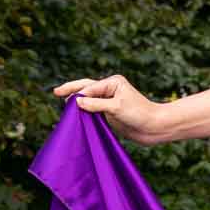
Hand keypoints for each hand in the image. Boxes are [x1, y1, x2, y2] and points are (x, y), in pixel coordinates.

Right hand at [50, 73, 171, 145]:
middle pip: (85, 87)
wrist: (154, 127)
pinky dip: (82, 112)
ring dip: (75, 102)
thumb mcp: (117, 107)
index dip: (78, 95)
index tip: (69, 105)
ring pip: (87, 99)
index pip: (89, 87)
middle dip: (70, 90)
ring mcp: (108, 100)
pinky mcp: (109, 112)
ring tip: (62, 104)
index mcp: (112, 82)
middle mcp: (109, 89)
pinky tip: (74, 115)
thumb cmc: (140, 114)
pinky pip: (91, 110)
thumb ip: (96, 104)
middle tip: (55, 92)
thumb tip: (76, 102)